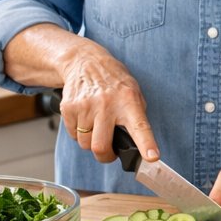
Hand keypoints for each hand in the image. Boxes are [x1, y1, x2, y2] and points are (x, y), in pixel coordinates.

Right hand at [59, 46, 155, 164]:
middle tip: (109, 153)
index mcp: (128, 102)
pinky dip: (78, 133)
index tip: (151, 158)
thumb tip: (140, 145)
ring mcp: (85, 106)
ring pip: (85, 144)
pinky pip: (72, 135)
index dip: (146, 144)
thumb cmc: (114, 81)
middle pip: (100, 147)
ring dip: (90, 142)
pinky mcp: (68, 108)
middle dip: (105, 156)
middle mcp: (106, 104)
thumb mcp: (134, 93)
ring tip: (96, 126)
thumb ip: (136, 117)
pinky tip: (85, 118)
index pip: (140, 127)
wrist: (85, 62)